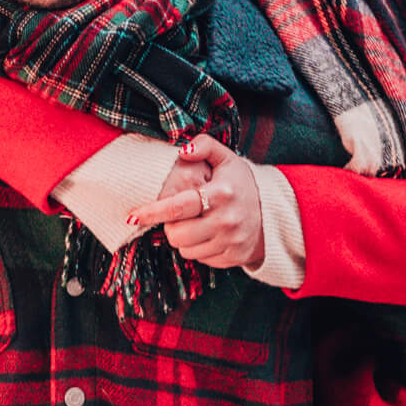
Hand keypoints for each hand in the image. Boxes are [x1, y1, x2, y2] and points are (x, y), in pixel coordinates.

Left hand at [126, 134, 265, 270]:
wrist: (273, 212)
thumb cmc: (241, 183)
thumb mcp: (226, 158)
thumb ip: (204, 146)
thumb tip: (183, 149)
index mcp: (221, 194)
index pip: (177, 207)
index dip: (151, 212)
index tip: (132, 215)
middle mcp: (226, 220)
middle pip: (176, 235)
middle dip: (169, 226)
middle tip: (178, 215)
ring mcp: (230, 242)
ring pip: (185, 250)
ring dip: (183, 238)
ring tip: (195, 223)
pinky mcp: (233, 257)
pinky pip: (200, 259)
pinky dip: (198, 248)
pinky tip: (207, 234)